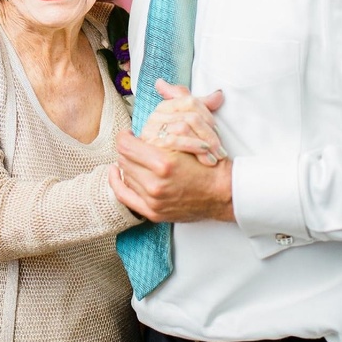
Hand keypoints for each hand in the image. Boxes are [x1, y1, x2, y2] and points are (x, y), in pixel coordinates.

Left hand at [110, 129, 233, 222]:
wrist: (224, 193)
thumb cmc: (209, 165)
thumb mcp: (188, 142)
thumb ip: (163, 133)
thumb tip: (140, 128)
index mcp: (163, 163)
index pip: (126, 145)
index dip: (125, 136)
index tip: (129, 133)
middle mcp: (155, 184)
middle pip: (124, 159)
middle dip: (127, 149)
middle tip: (134, 144)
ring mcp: (153, 200)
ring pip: (125, 174)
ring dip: (127, 164)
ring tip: (135, 158)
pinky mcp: (153, 212)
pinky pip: (124, 196)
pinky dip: (118, 183)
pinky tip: (117, 173)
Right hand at [141, 79, 226, 164]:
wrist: (168, 172)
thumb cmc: (182, 150)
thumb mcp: (193, 126)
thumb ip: (203, 107)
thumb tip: (219, 95)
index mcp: (165, 106)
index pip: (191, 102)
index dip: (208, 117)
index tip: (218, 132)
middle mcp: (156, 115)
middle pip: (190, 117)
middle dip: (209, 134)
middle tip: (221, 150)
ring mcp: (151, 129)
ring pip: (184, 127)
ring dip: (203, 142)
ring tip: (215, 156)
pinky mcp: (150, 144)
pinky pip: (173, 140)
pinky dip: (192, 146)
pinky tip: (204, 155)